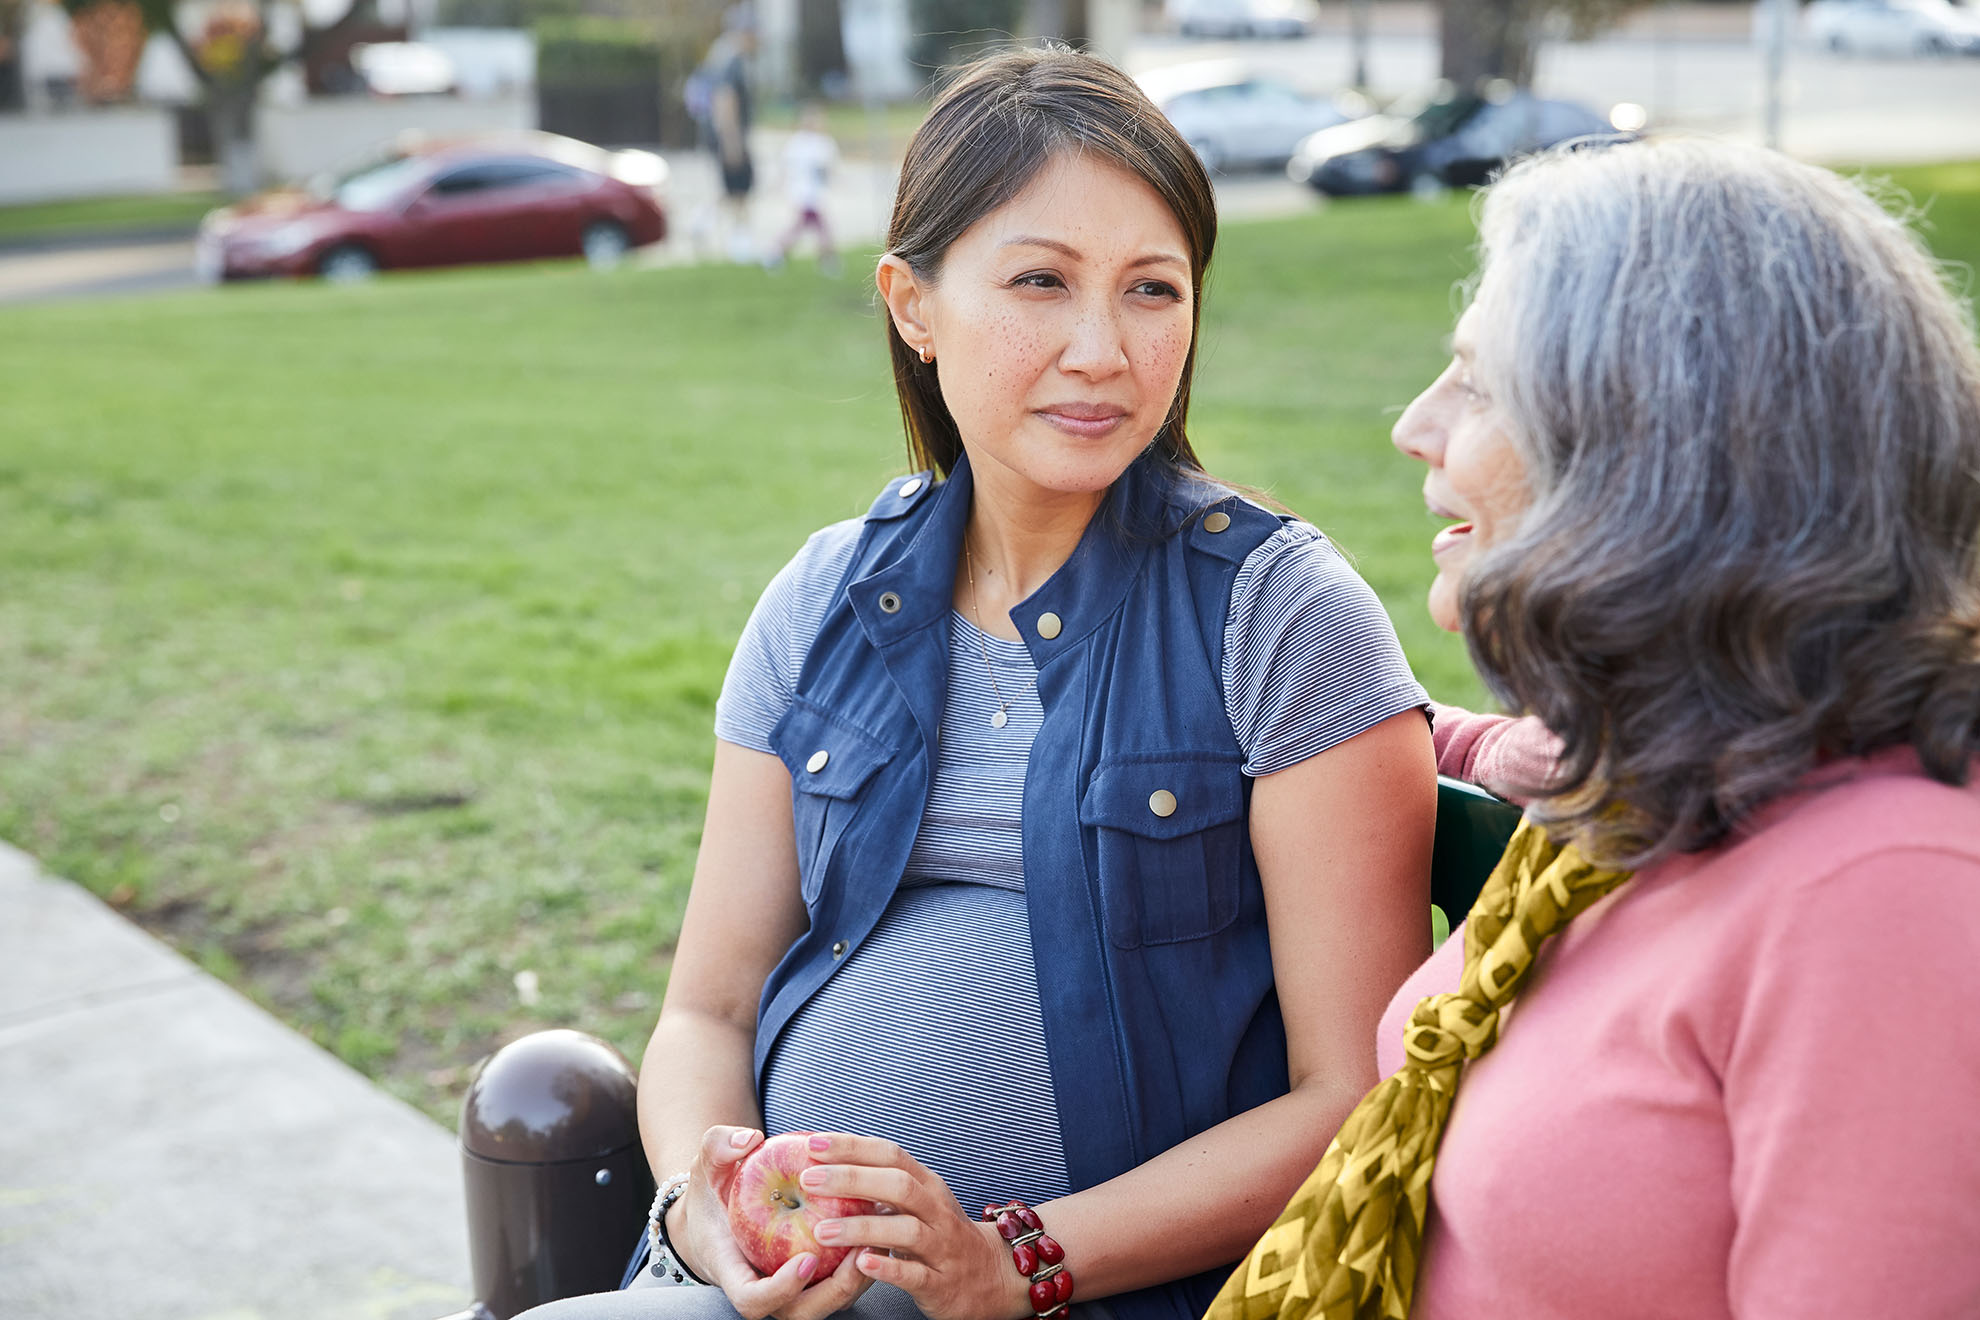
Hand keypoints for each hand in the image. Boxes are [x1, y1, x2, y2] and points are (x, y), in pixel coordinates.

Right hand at [671, 1125, 875, 1319]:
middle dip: (836, 1290)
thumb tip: (750, 1139)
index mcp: (735, 1272)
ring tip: (881, 1236)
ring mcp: (793, 1289)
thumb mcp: (708, 1166)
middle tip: (860, 1251)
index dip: (783, 1289)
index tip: (807, 1259)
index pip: (755, 1300)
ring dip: (859, 1278)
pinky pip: (843, 1282)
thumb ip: (719, 1147)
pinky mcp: (816, 1280)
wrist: (720, 1217)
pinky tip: (883, 1223)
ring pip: (830, 1302)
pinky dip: (866, 1262)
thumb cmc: (714, 1193)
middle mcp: (766, 1289)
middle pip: (801, 1313)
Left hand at [799, 1133, 1031, 1319]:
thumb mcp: (919, 1202)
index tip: (814, 1143)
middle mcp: (936, 1210)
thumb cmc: (940, 1234)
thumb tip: (830, 1161)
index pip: (890, 1155)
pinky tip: (862, 1264)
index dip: (853, 1147)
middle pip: (898, 1185)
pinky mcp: (941, 1282)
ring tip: (822, 1231)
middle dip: (851, 1179)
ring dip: (862, 1227)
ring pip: (906, 1230)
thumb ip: (883, 1184)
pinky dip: (889, 1268)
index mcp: (927, 1185)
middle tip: (808, 1179)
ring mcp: (941, 1246)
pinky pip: (915, 1274)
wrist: (992, 1276)